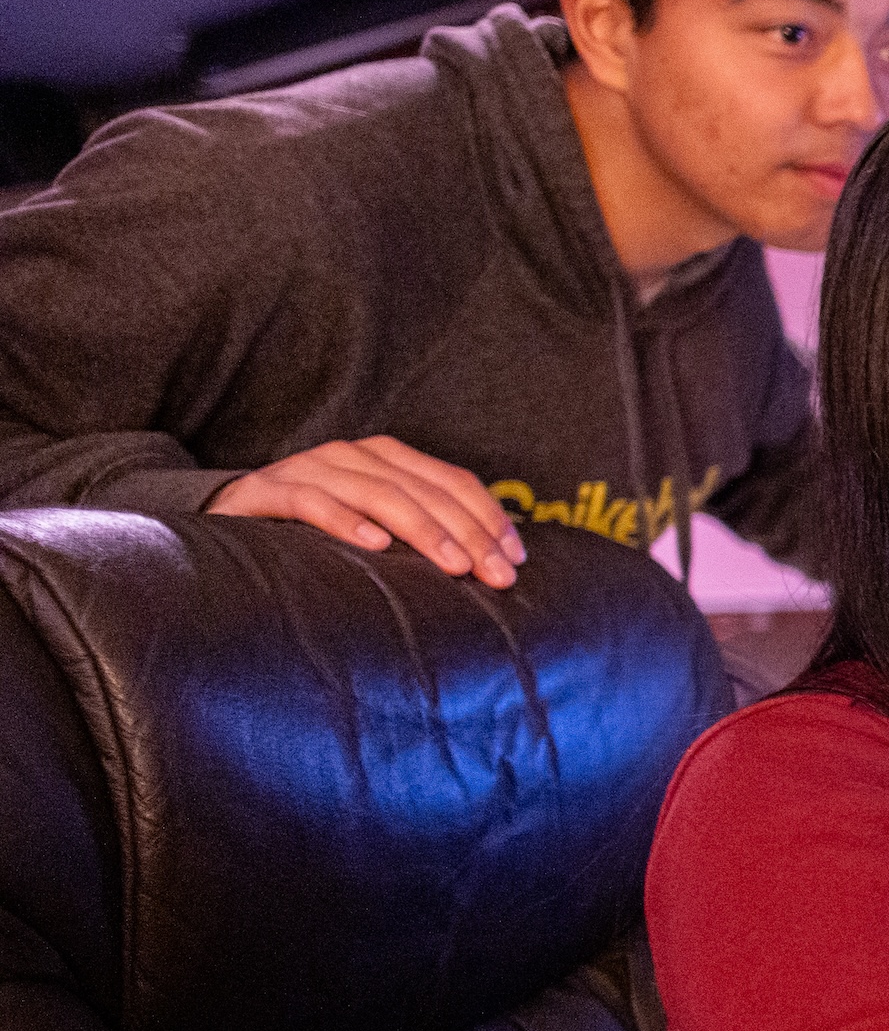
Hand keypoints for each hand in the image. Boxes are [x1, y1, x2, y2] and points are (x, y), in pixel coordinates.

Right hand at [209, 436, 526, 587]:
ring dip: (423, 530)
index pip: (454, 482)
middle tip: (497, 575)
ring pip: (380, 493)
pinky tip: (375, 545)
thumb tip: (487, 565)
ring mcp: (311, 469)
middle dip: (469, 534)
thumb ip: (421, 530)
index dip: (489, 518)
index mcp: (388, 458)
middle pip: (426, 490)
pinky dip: (346, 521)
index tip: (516, 559)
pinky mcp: (270, 491)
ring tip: (454, 564)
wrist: (230, 513)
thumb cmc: (315, 527)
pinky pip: (312, 502)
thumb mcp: (375, 521)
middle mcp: (354, 455)